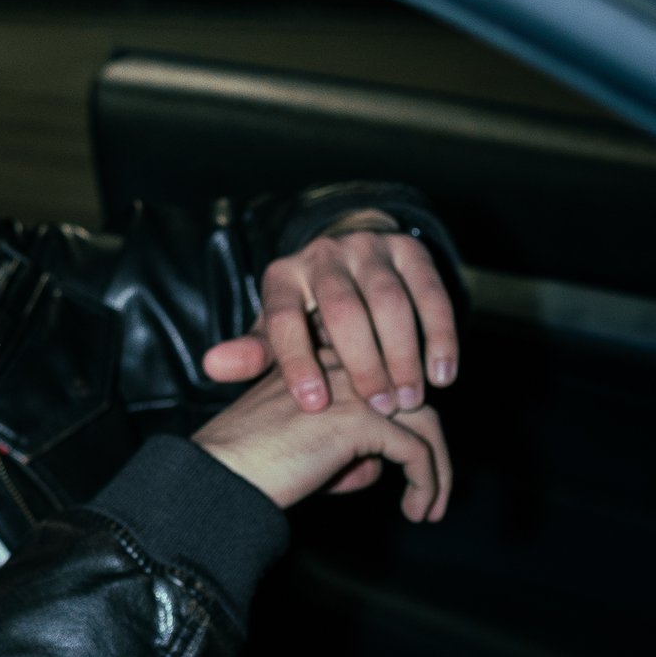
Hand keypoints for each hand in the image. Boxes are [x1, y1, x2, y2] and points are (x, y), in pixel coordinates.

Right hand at [194, 360, 451, 523]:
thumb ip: (335, 446)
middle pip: (412, 397)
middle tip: (432, 490)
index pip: (382, 381)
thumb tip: (373, 468)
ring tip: (430, 507)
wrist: (218, 474)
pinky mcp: (360, 421)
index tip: (400, 469)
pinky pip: (416, 451)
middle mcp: (339, 364)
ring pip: (424, 421)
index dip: (399, 426)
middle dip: (430, 447)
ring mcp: (352, 389)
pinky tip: (415, 511)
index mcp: (318, 361)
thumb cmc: (246, 466)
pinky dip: (425, 484)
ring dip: (437, 468)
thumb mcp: (297, 444)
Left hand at [200, 215, 457, 417]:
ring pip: (389, 300)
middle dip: (363, 362)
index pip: (283, 319)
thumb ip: (253, 352)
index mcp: (283, 277)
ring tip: (411, 398)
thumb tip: (212, 366)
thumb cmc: (309, 313)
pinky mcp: (409, 249)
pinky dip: (440, 334)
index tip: (314, 405)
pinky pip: (430, 292)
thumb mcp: (278, 330)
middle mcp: (322, 255)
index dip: (296, 363)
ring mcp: (367, 248)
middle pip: (343, 309)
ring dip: (404, 353)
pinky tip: (443, 374)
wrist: (351, 260)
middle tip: (382, 408)